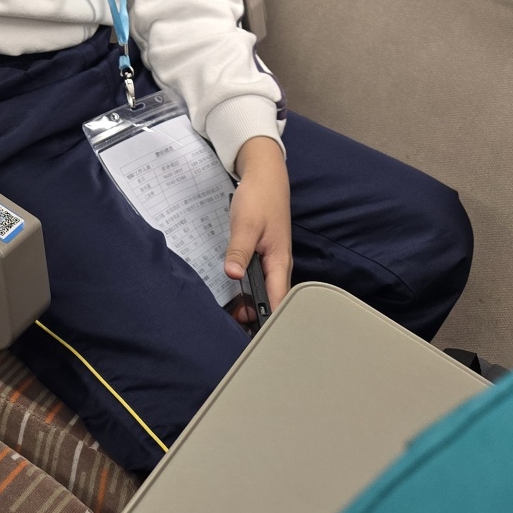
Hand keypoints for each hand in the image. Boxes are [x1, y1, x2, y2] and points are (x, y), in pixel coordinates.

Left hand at [223, 135, 291, 326]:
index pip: (280, 301)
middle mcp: (280, 265)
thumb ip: (239, 250)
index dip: (269, 321)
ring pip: (266, 292)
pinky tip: (235, 295)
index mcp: (280, 262)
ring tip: (232, 317)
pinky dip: (249, 291)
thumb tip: (233, 274)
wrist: (264, 175)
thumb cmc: (259, 197)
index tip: (255, 337)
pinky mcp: (265, 255)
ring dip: (252, 304)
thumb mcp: (246, 223)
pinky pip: (260, 281)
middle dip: (257, 317)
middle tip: (234, 327)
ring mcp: (273, 261)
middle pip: (274, 302)